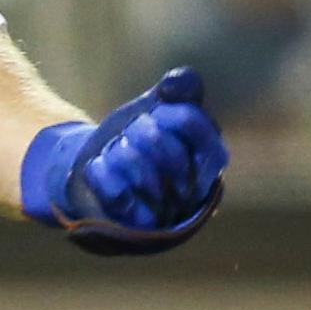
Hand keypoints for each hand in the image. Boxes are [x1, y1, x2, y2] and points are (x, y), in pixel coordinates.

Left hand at [19, 68, 227, 256]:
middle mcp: (194, 192)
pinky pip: (117, 194)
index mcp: (211, 158)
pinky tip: (99, 164)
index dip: (170, 111)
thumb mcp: (160, 105)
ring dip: (119, 150)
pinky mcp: (132, 226)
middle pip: (170, 154)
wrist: (101, 166)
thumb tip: (176, 83)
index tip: (158, 103)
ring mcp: (165, 213)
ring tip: (115, 148)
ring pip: (142, 175)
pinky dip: (101, 171)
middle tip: (130, 129)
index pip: (195, 127)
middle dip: (141, 132)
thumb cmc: (139, 135)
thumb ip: (179, 88)